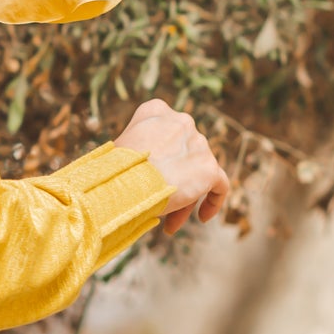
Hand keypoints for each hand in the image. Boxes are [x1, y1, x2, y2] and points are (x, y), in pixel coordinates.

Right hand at [114, 98, 229, 236]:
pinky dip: (213, 200)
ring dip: (185, 196)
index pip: (166, 132)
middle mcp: (182, 121)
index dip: (160, 156)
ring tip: (170, 222)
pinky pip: (219, 185)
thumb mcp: (121, 147)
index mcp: (156, 111)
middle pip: (183, 154)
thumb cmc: (114, 169)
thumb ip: (139, 147)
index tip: (150, 175)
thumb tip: (146, 168)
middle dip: (173, 179)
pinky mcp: (209, 167)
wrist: (125, 180)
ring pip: (198, 172)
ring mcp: (199, 143)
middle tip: (158, 201)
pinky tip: (201, 217)